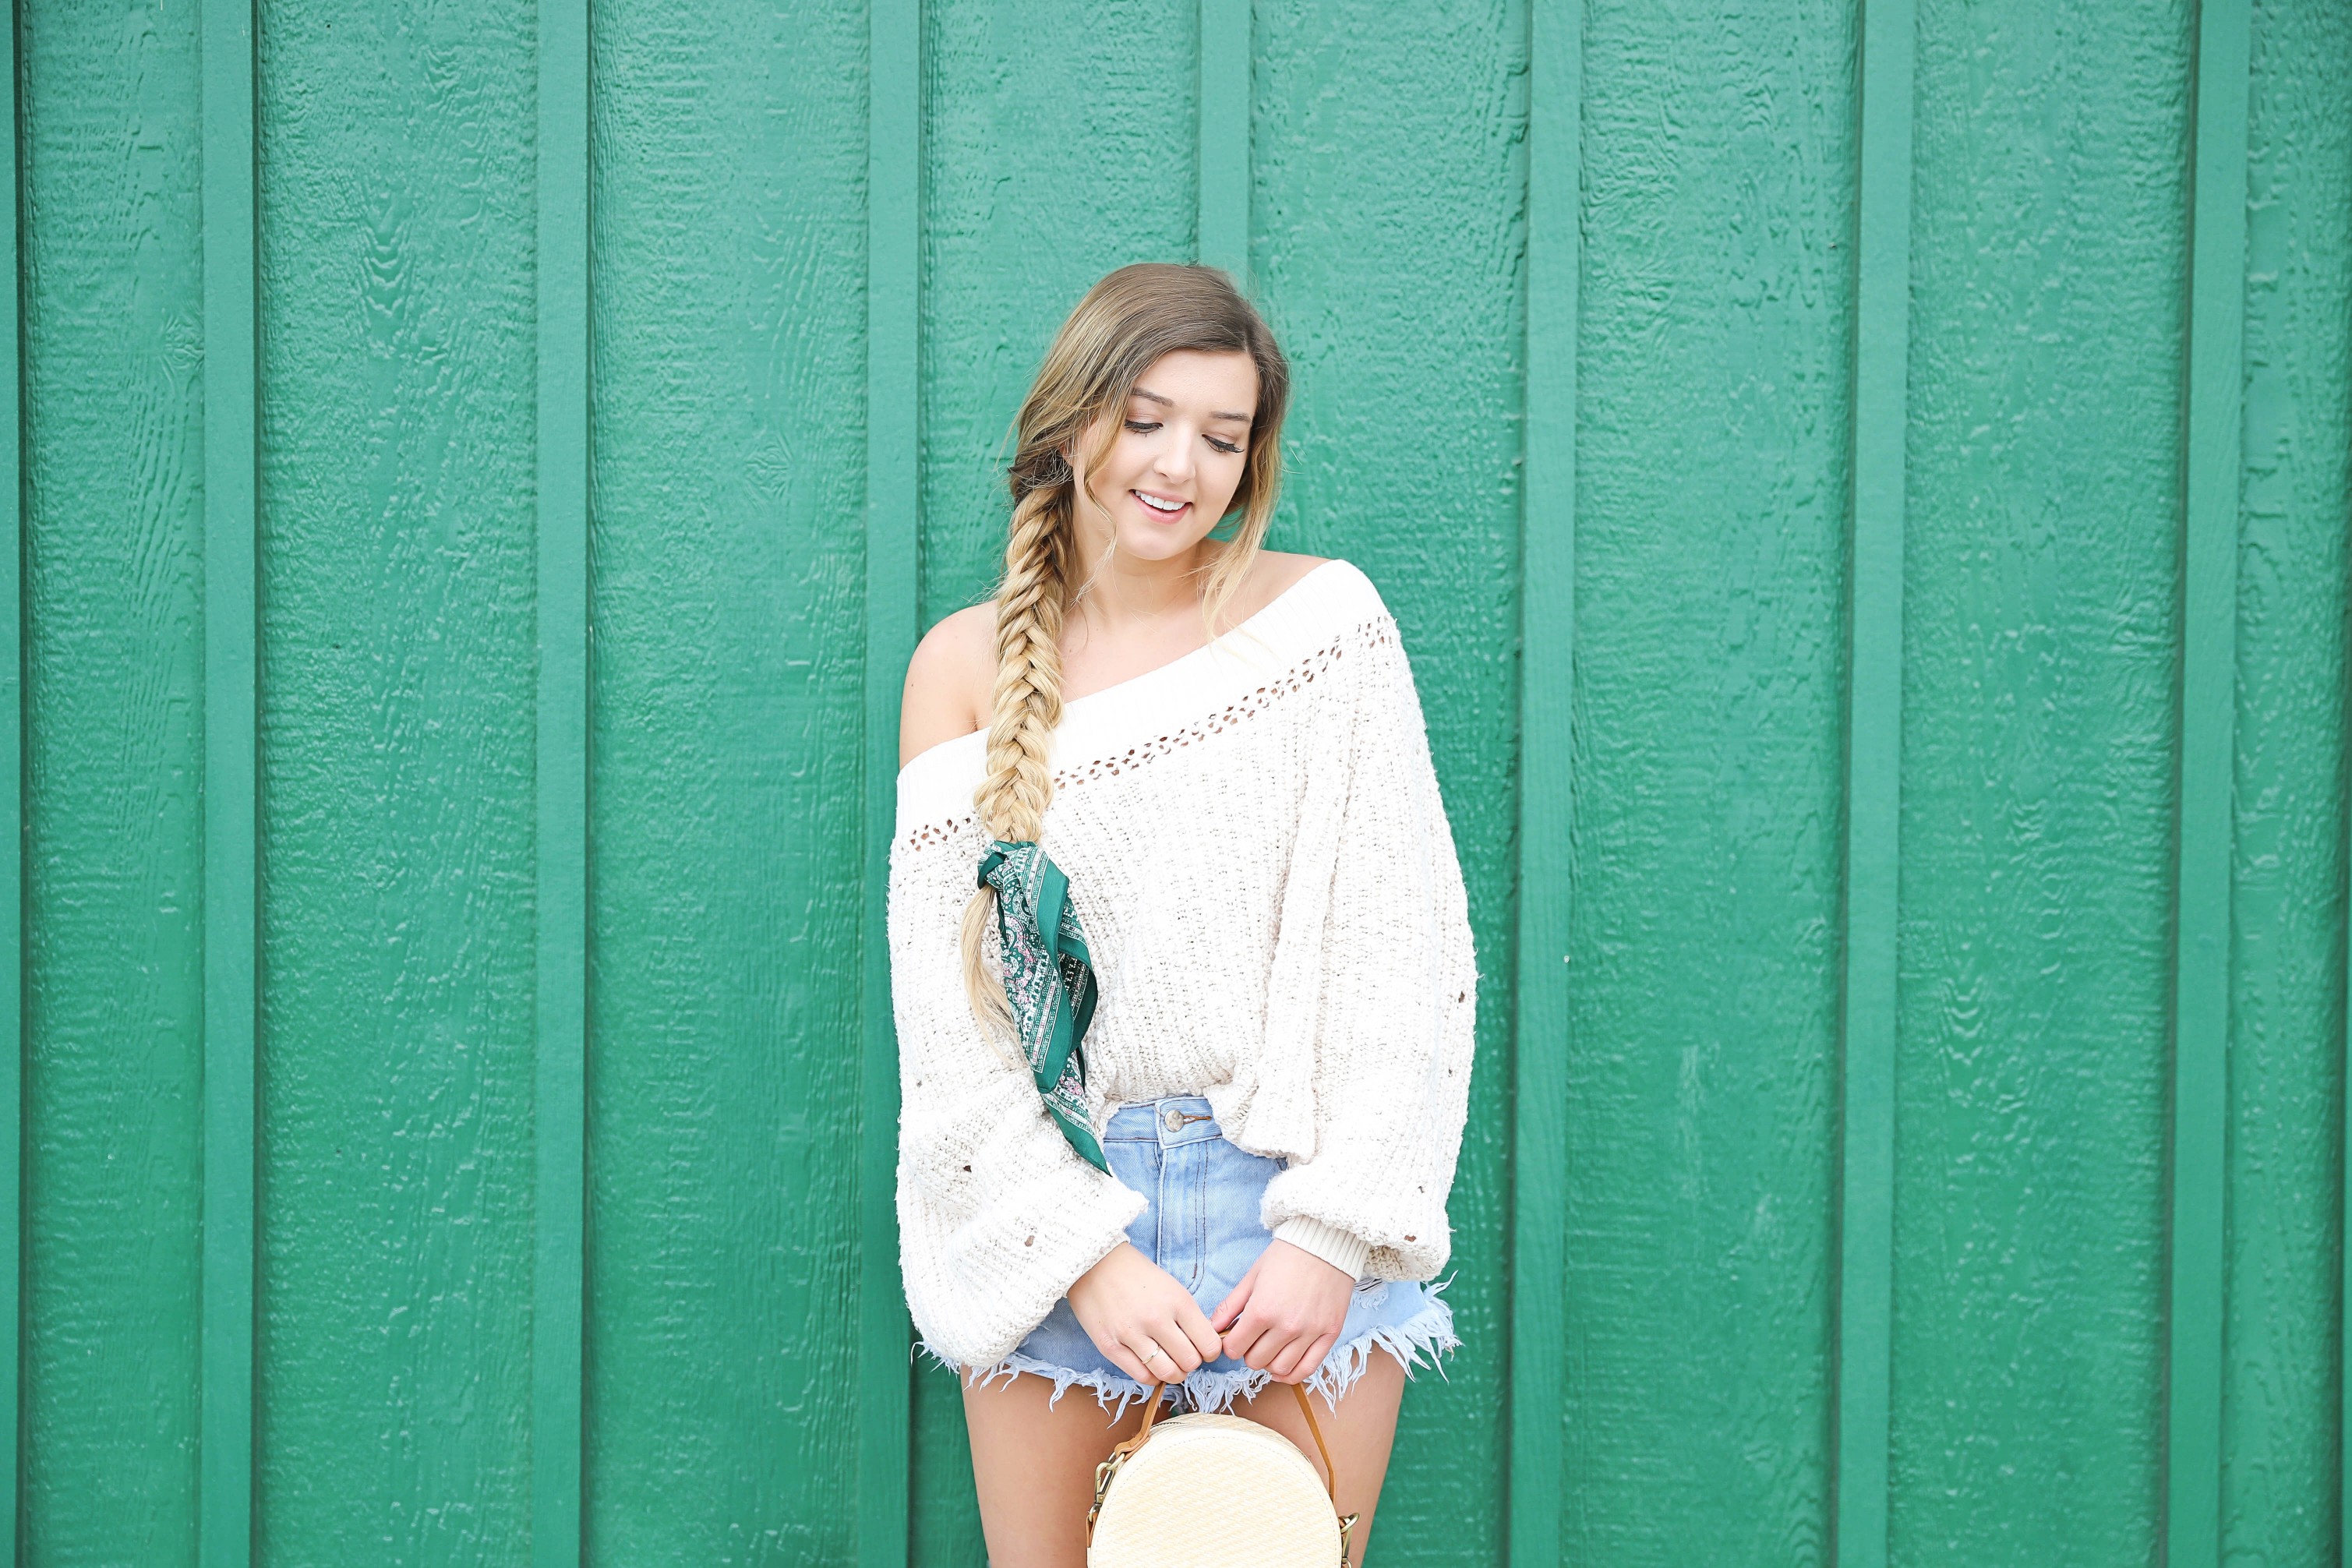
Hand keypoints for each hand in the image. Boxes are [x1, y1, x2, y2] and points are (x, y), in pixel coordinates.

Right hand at [1066, 1242, 1224, 1387]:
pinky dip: (1152, 1376)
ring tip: (1169, 1363)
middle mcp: (1156, 1319)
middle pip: (1190, 1362)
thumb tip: (1204, 1345)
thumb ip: (1188, 1316)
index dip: (1210, 1352)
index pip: (1209, 1345)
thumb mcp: (1172, 1287)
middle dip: (1191, 1363)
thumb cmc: (1137, 1274)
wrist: (1094, 1264)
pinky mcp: (1110, 1346)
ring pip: (1167, 1373)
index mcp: (1177, 1301)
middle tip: (1184, 1356)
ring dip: (1174, 1373)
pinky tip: (1151, 1364)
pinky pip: (1141, 1376)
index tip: (1204, 1350)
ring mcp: (1131, 1334)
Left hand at [1209, 1239, 1354, 1382]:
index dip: (1231, 1345)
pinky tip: (1283, 1366)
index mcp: (1262, 1310)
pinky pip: (1308, 1368)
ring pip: (1280, 1368)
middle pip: (1256, 1361)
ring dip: (1269, 1362)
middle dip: (1248, 1353)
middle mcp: (1286, 1326)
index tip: (1235, 1337)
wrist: (1325, 1243)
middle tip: (1252, 1340)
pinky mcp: (1330, 1334)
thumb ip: (1230, 1305)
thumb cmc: (1286, 1256)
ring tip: (1269, 1349)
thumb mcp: (1252, 1276)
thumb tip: (1212, 1328)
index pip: (1235, 1349)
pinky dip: (1292, 1374)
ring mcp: (1310, 1332)